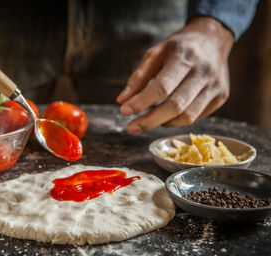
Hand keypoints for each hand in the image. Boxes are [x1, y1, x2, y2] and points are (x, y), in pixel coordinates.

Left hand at [116, 17, 233, 134]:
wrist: (212, 39)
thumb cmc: (178, 47)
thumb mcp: (155, 53)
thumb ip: (139, 77)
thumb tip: (122, 101)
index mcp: (185, 56)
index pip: (162, 86)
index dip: (142, 102)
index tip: (124, 111)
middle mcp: (204, 72)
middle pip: (176, 105)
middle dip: (150, 120)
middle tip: (131, 128)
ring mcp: (215, 86)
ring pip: (187, 116)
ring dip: (162, 123)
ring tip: (146, 121)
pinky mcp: (221, 97)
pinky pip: (195, 117)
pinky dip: (176, 121)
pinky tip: (165, 116)